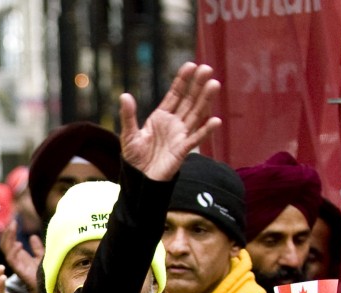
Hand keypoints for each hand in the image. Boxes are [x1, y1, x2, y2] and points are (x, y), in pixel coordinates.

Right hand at [0, 220, 43, 290]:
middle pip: (6, 244)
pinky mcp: (19, 271)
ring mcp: (17, 265)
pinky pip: (11, 260)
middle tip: (12, 222)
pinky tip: (19, 244)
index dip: (11, 232)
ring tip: (13, 228)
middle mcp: (16, 260)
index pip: (10, 242)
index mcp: (20, 256)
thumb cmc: (46, 273)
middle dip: (8, 233)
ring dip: (8, 238)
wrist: (50, 285)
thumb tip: (32, 236)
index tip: (14, 221)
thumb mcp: (41, 256)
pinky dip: (13, 252)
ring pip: (6, 250)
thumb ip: (36, 248)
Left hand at [119, 62, 220, 181]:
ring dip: (205, 100)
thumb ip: (128, 116)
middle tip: (207, 68)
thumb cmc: (135, 158)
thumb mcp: (128, 135)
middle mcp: (174, 123)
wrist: (138, 179)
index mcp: (161, 117)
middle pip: (189, 101)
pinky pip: (196, 139)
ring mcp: (180, 135)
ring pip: (196, 114)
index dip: (182, 81)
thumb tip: (124, 95)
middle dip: (197, 85)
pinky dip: (206, 130)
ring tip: (214, 84)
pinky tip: (216, 120)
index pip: (175, 95)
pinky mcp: (183, 150)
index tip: (191, 65)